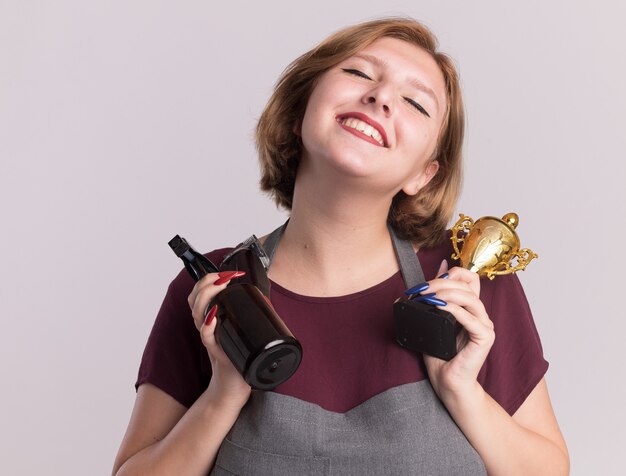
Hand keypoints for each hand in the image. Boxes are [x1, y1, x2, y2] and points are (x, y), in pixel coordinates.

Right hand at [188, 271, 251, 409]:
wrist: (233, 385)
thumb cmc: (237, 357)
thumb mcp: (239, 331)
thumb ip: (247, 316)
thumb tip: (267, 299)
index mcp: (211, 318)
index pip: (199, 293)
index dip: (209, 279)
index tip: (228, 273)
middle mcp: (206, 326)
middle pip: (195, 298)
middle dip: (208, 282)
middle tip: (225, 277)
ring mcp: (210, 338)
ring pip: (197, 313)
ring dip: (207, 296)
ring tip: (220, 287)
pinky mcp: (216, 352)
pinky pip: (206, 337)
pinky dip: (208, 326)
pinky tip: (213, 318)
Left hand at [420, 261, 494, 399]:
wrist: (447, 383)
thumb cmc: (440, 355)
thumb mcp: (433, 319)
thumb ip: (436, 296)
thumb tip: (438, 269)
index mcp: (470, 308)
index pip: (469, 277)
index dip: (450, 274)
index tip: (427, 282)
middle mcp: (480, 314)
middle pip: (467, 285)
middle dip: (441, 283)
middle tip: (421, 290)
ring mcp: (485, 325)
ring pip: (471, 298)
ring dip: (447, 294)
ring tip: (428, 299)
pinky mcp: (485, 338)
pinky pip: (472, 318)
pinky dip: (455, 310)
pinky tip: (440, 307)